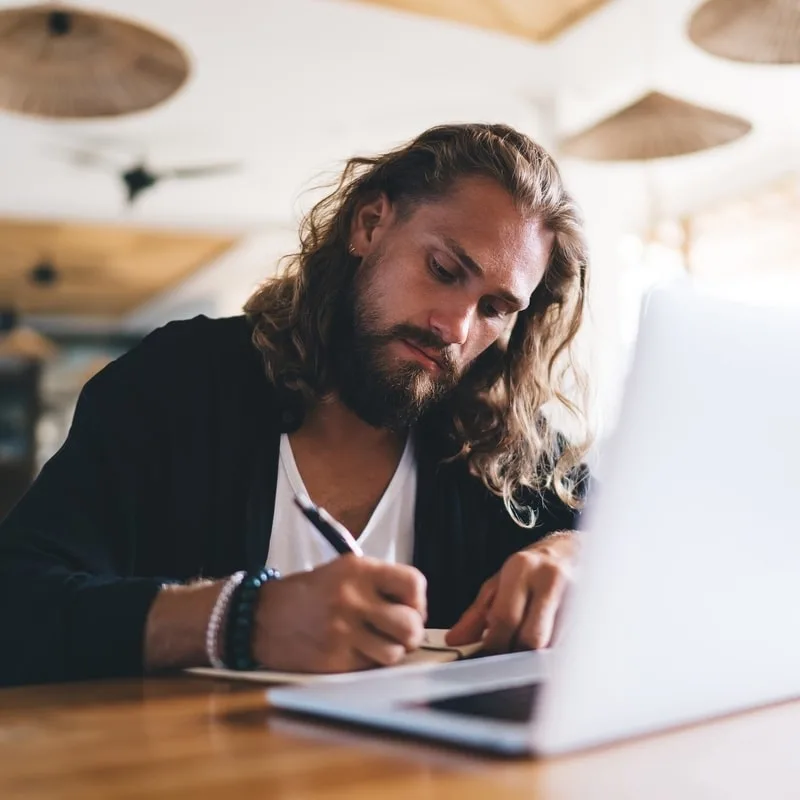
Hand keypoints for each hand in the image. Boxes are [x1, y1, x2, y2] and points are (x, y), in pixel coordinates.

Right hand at [251, 556, 426, 672]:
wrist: (264, 617)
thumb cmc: (310, 594)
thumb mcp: (343, 571)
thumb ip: (378, 583)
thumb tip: (416, 609)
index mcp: (359, 570)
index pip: (414, 583)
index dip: (418, 601)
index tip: (410, 608)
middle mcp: (353, 598)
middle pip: (410, 625)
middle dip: (411, 633)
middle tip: (399, 633)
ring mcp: (343, 630)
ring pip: (395, 653)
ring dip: (390, 652)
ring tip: (375, 643)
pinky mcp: (334, 659)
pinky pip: (370, 667)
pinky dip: (368, 663)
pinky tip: (353, 651)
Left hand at [445, 532, 578, 651]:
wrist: (573, 552)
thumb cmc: (530, 570)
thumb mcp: (498, 583)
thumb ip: (476, 613)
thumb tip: (454, 640)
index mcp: (521, 568)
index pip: (505, 618)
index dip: (494, 646)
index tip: (486, 657)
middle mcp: (551, 579)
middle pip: (533, 638)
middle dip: (516, 656)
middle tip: (507, 660)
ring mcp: (577, 594)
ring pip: (554, 647)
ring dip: (536, 658)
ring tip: (527, 651)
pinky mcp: (593, 611)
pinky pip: (570, 646)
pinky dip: (555, 655)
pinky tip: (548, 649)